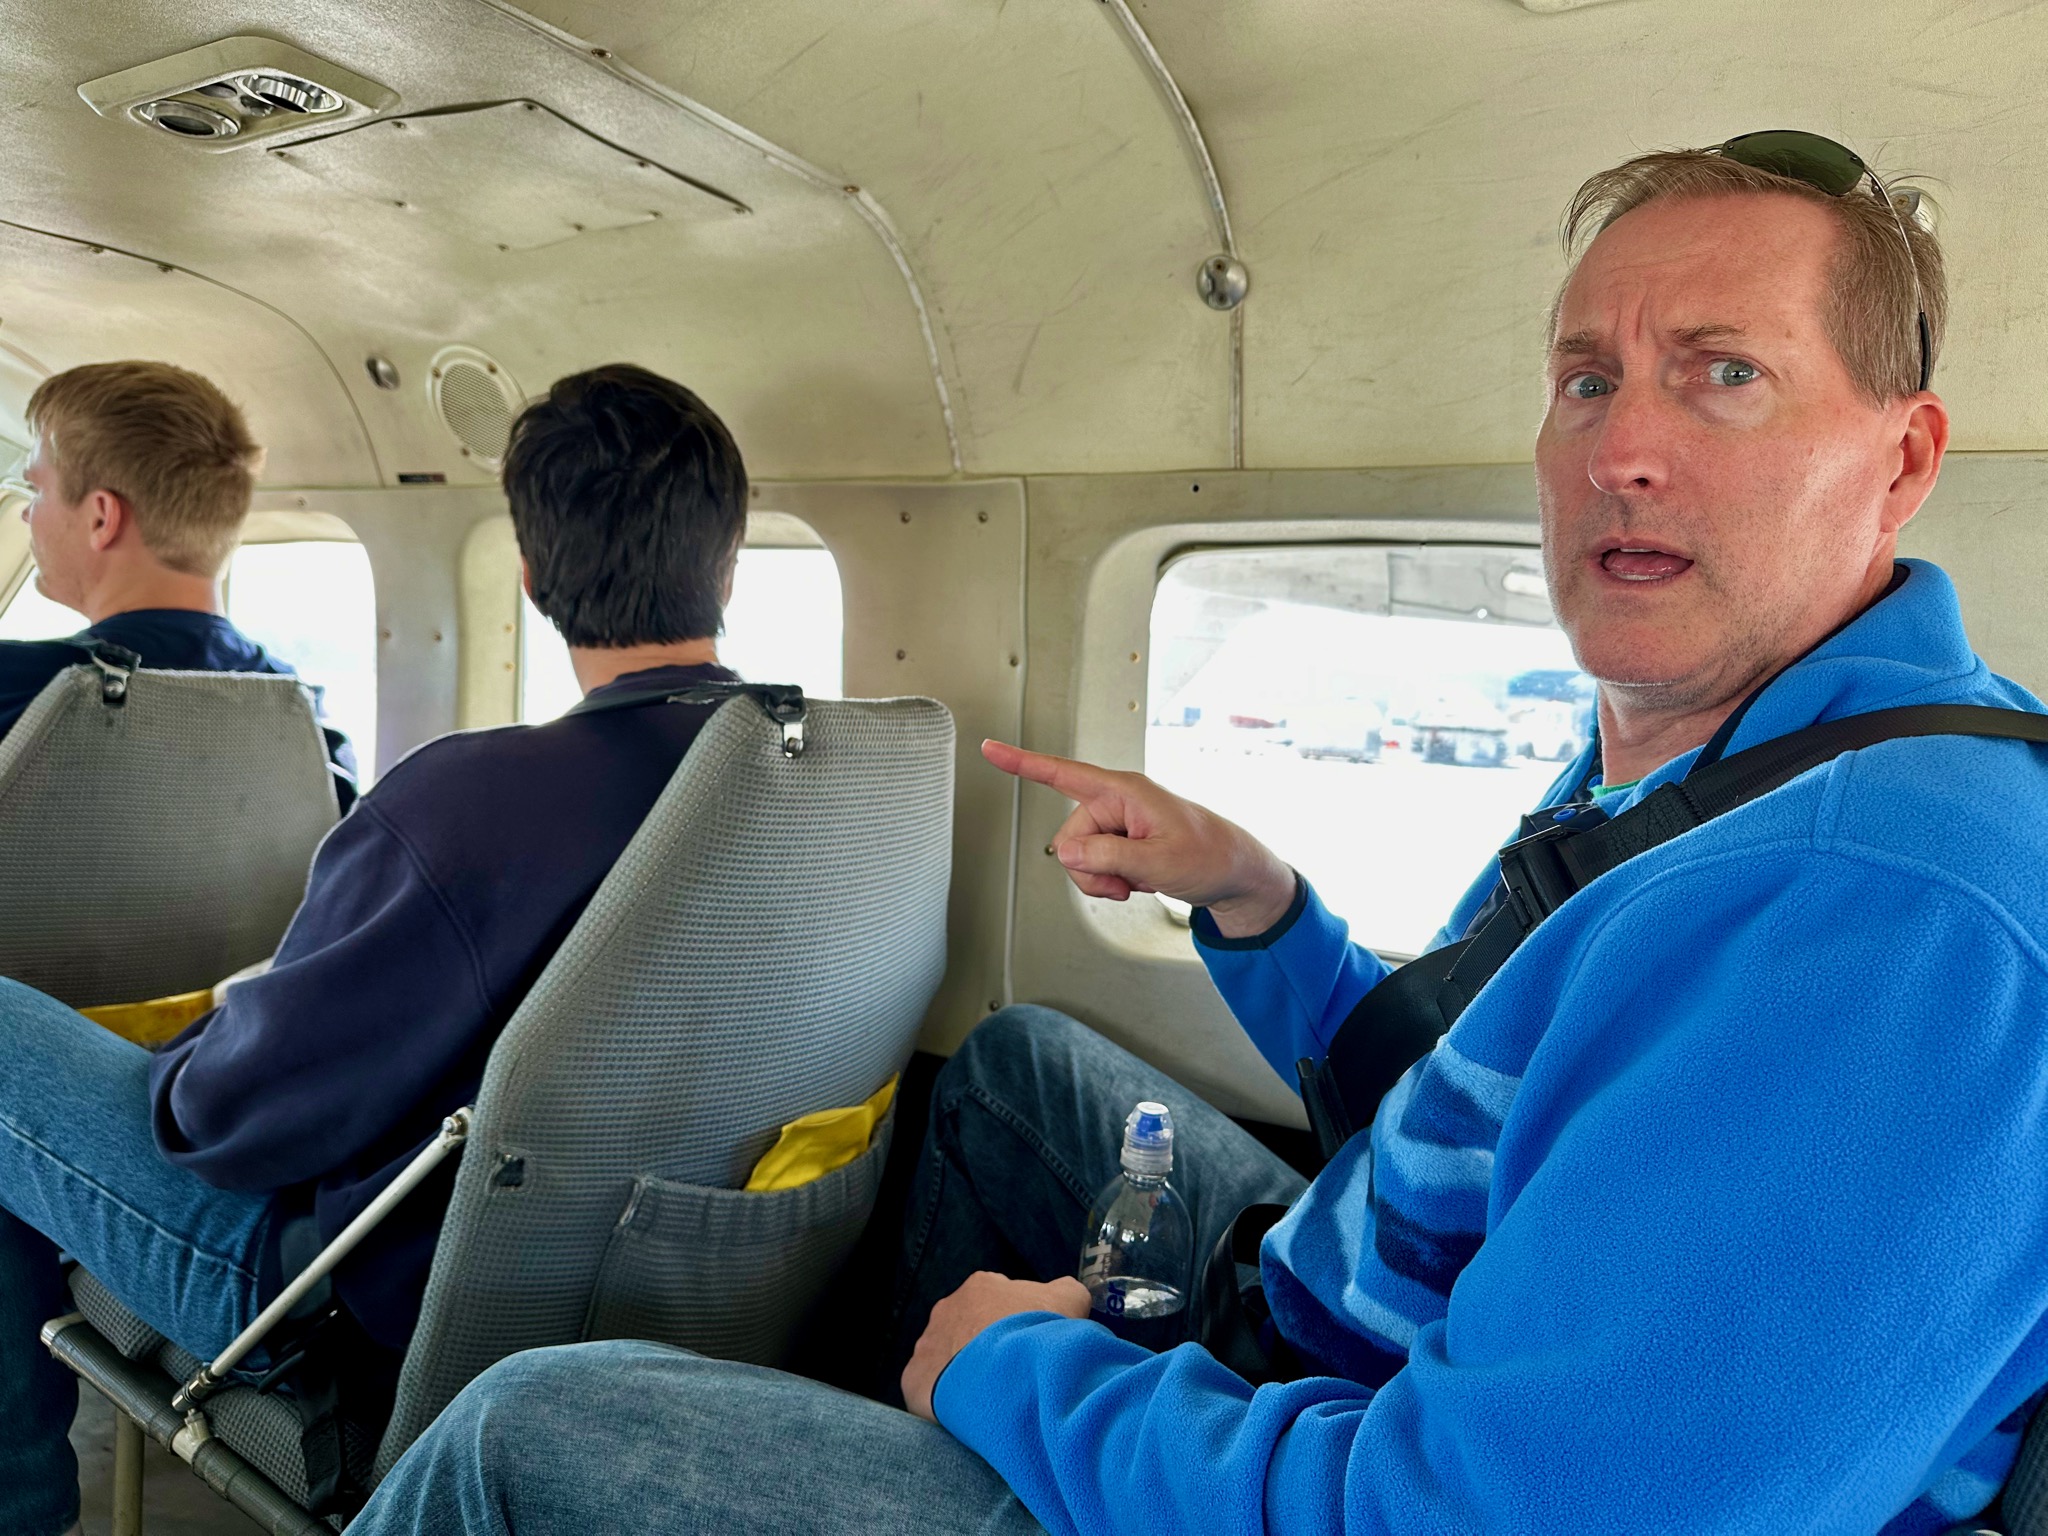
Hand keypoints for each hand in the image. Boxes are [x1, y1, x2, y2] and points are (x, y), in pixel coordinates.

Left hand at [902, 1272, 1091, 1421]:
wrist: (1008, 1375)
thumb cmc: (1038, 1335)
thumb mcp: (1071, 1301)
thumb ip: (1066, 1292)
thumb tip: (1065, 1295)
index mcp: (983, 1287)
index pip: (999, 1301)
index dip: (1017, 1323)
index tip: (1029, 1345)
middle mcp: (949, 1308)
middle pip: (970, 1328)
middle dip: (990, 1347)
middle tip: (1012, 1372)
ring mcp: (927, 1343)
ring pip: (948, 1358)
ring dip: (966, 1372)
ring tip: (993, 1395)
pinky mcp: (914, 1378)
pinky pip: (928, 1389)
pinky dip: (947, 1399)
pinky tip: (969, 1412)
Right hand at [981, 739, 1295, 937]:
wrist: (1234, 875)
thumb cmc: (1210, 855)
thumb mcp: (1159, 860)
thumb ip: (1108, 855)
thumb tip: (1067, 853)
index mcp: (1124, 791)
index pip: (1062, 773)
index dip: (1022, 762)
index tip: (990, 748)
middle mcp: (1116, 803)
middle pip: (1069, 837)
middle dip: (1090, 868)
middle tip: (1126, 881)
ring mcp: (1118, 825)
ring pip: (1078, 858)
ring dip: (1101, 880)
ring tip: (1136, 882)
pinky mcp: (1121, 845)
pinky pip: (1093, 867)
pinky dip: (1109, 883)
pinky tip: (1136, 882)